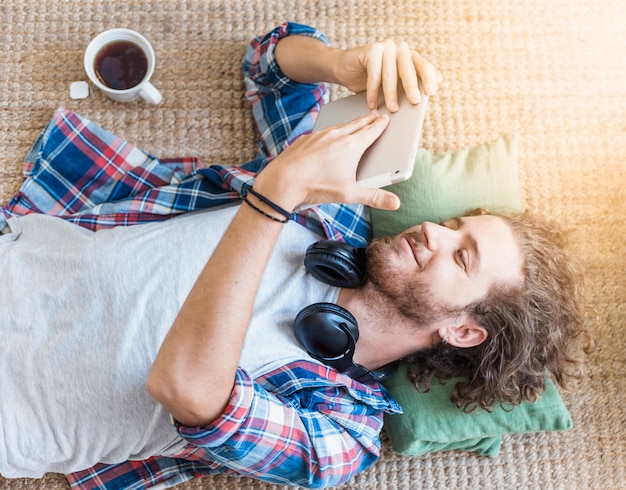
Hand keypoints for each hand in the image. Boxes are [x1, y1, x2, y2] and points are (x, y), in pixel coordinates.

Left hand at [254, 112, 400, 211]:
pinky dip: (332, 130)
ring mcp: (320, 135)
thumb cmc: (316, 186)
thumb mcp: (349, 194)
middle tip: (376, 114)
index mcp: (351, 145)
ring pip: (340, 125)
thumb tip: (395, 203)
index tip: (386, 118)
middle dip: (368, 119)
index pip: (372, 130)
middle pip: (357, 123)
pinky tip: (331, 134)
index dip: (381, 124)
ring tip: (356, 122)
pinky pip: (324, 130)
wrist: (284, 180)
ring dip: (351, 123)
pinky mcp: (307, 138)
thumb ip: (374, 197)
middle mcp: (337, 135)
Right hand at [333, 39, 439, 111]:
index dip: (429, 78)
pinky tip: (372, 103)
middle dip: (412, 87)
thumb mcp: (392, 85)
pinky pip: (374, 73)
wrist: (345, 69)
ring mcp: (386, 47)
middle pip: (408, 69)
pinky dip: (372, 90)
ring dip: (391, 93)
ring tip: (392, 109)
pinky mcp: (371, 49)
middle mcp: (400, 49)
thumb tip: (428, 92)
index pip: (424, 66)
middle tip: (415, 101)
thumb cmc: (370, 79)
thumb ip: (408, 86)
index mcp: (410, 57)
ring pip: (391, 73)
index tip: (431, 92)